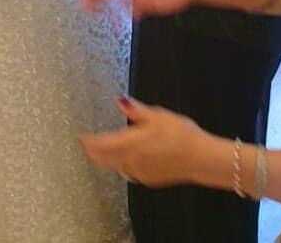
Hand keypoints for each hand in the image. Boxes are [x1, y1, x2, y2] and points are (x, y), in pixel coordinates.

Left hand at [81, 96, 205, 186]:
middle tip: (86, 145)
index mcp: (131, 143)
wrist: (200, 158)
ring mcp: (139, 172)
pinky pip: (128, 172)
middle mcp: (131, 161)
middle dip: (93, 152)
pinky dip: (121, 165)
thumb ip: (135, 110)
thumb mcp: (157, 115)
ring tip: (100, 152)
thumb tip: (119, 101)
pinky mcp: (149, 179)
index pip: (102, 144)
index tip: (81, 137)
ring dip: (105, 160)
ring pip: (115, 167)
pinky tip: (124, 159)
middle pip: (104, 159)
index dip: (89, 141)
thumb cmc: (180, 134)